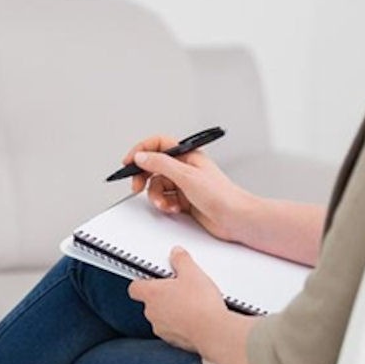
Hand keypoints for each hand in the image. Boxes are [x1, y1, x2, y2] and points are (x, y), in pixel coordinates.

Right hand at [120, 135, 258, 242]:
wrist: (235, 219)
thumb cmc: (222, 195)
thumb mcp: (186, 176)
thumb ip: (161, 164)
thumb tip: (142, 156)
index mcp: (187, 154)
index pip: (158, 144)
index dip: (142, 150)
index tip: (129, 161)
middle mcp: (184, 167)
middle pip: (154, 167)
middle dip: (144, 177)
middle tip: (137, 186)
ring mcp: (184, 184)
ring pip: (158, 185)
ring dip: (156, 196)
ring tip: (164, 203)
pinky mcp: (184, 200)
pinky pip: (165, 198)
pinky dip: (165, 204)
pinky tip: (172, 208)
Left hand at [128, 247, 227, 353]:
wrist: (213, 331)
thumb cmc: (200, 305)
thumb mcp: (193, 272)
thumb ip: (181, 260)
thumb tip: (176, 254)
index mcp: (152, 294)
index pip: (135, 287)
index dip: (143, 281)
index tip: (153, 276)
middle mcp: (152, 313)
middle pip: (150, 301)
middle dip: (163, 295)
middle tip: (179, 287)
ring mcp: (162, 328)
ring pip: (162, 316)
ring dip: (172, 310)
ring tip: (190, 303)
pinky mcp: (174, 340)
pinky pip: (173, 329)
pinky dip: (181, 324)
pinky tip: (196, 317)